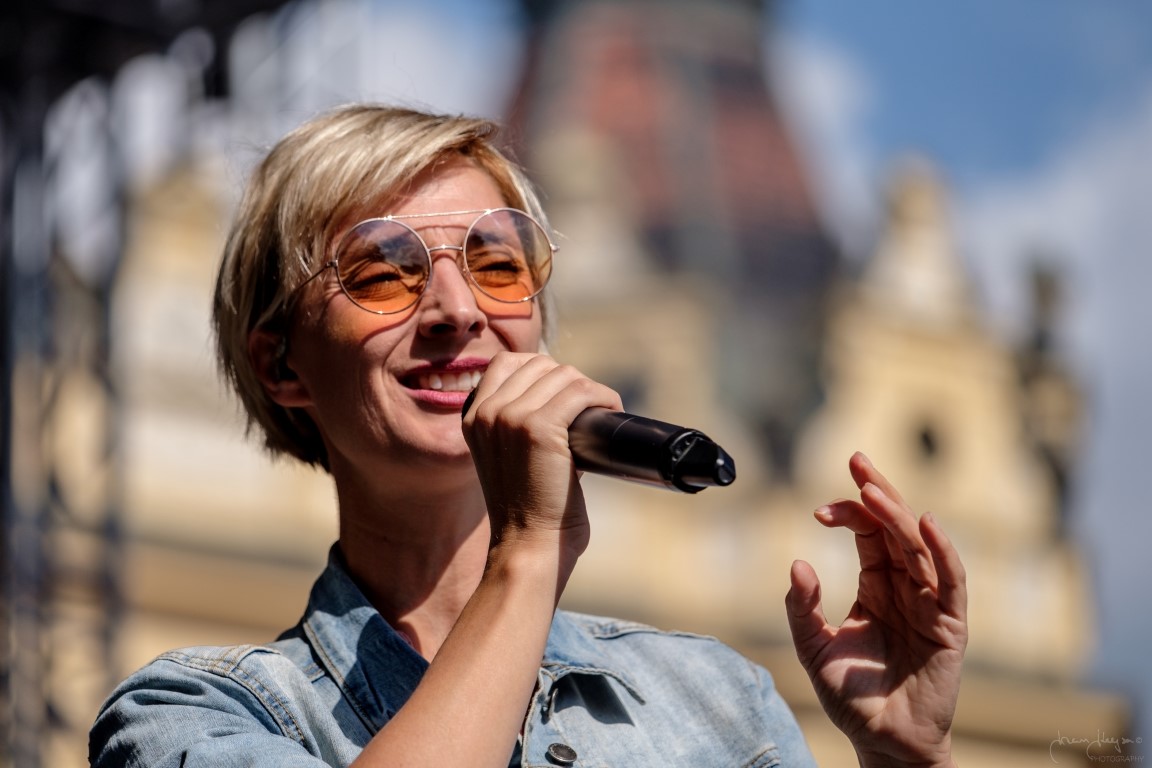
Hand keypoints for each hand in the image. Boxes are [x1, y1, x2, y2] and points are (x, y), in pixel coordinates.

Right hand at [462, 352, 620, 568]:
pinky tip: (610, 409)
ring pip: (563, 374)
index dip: (542, 370)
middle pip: (539, 364)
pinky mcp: (537, 427)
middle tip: (588, 410)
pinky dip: (603, 396)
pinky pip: (580, 391)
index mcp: (473, 417)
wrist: (528, 549)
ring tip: (601, 412)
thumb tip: (565, 397)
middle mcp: (486, 413)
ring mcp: (509, 417)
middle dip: (570, 381)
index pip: (507, 363)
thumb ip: (519, 427)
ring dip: (590, 390)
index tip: (564, 394)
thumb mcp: (507, 459)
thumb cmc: (530, 512)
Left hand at [785, 452, 967, 767]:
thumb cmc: (851, 697)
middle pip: (895, 527)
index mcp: (876, 586)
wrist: (883, 741)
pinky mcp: (950, 625)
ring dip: (898, 515)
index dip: (848, 512)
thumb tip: (797, 564)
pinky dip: (943, 551)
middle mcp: (905, 587)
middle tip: (857, 460)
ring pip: (918, 546)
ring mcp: (929, 603)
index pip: (867, 534)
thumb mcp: (814, 648)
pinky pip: (951, 581)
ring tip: (875, 490)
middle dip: (877, 492)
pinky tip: (928, 524)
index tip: (819, 508)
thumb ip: (801, 608)